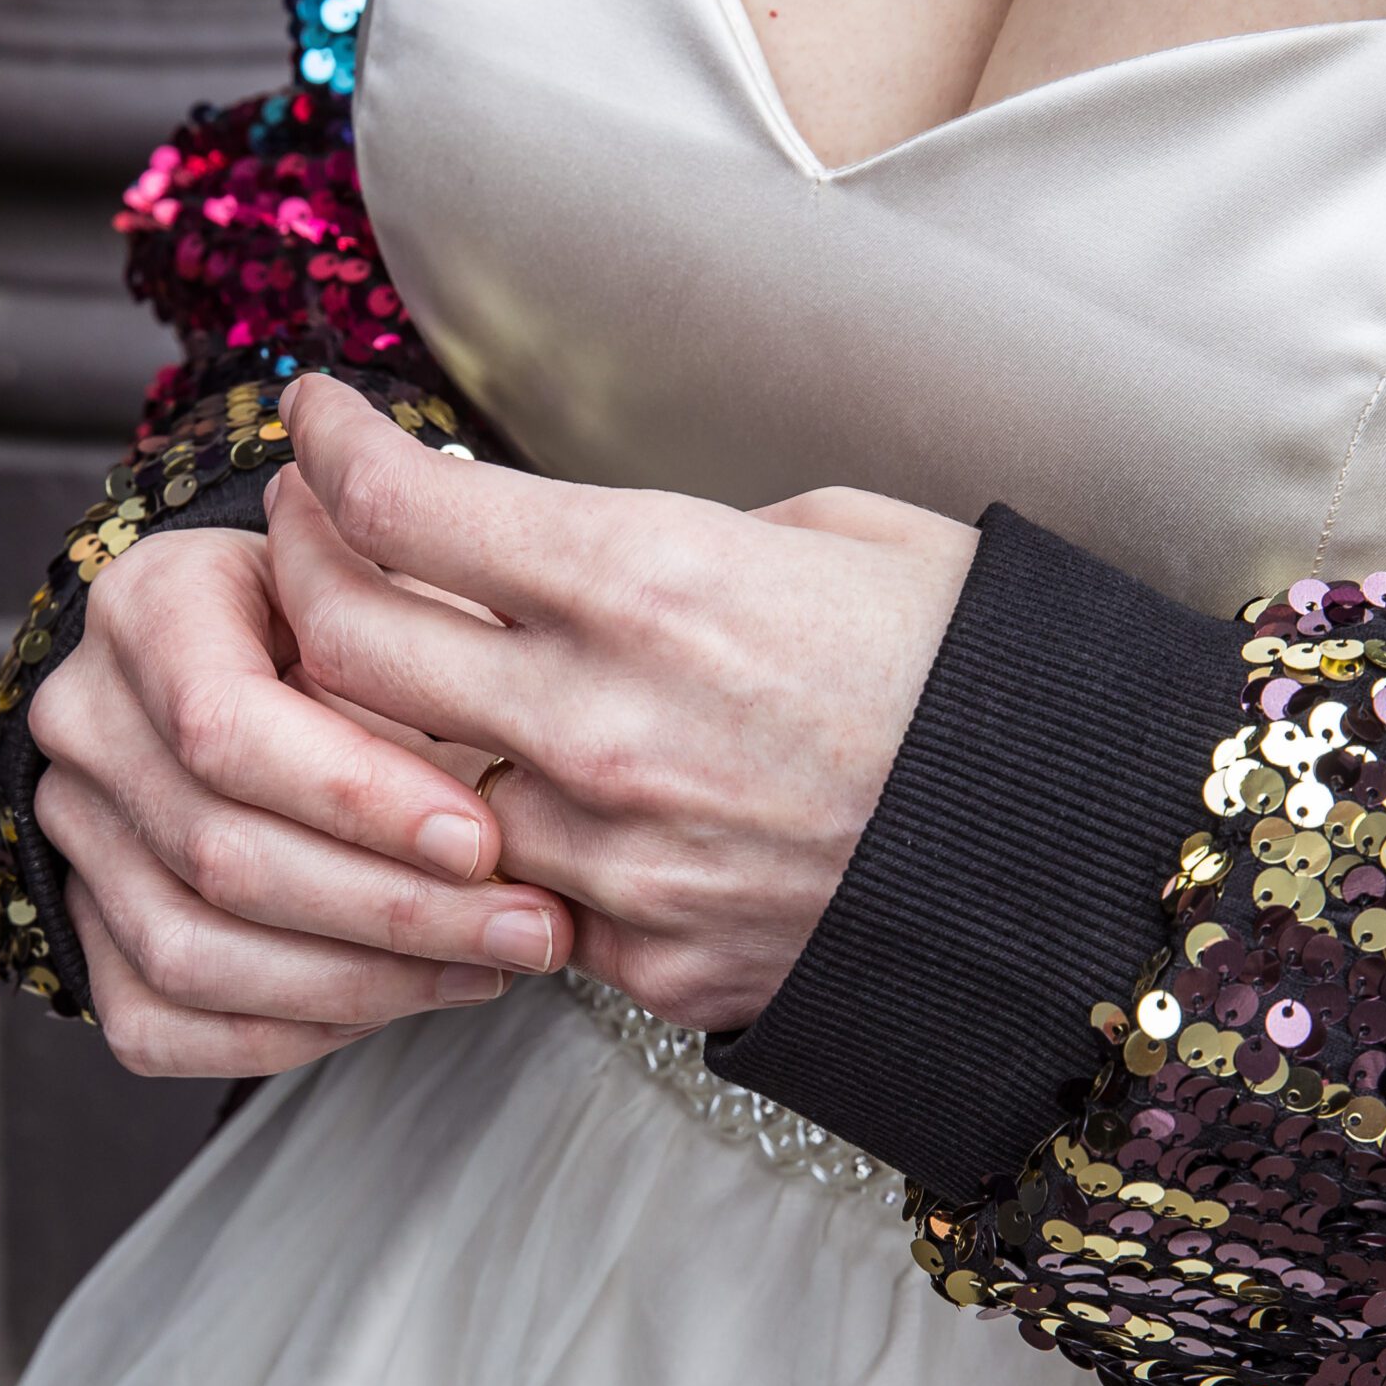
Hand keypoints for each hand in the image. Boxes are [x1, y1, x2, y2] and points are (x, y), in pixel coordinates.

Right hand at [26, 525, 574, 1077]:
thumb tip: (523, 782)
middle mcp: (86, 722)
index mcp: (149, 608)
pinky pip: (161, 1022)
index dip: (358, 800)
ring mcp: (73, 833)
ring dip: (359, 983)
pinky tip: (400, 998)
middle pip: (218, 853)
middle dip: (394, 911)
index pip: (223, 724)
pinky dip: (292, 1030)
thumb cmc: (357, 618)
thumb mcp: (400, 591)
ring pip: (189, 954)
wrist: (274, 655)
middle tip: (528, 929)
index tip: (482, 841)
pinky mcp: (81, 926)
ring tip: (486, 968)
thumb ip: (432, 661)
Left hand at [266, 374, 977, 1032]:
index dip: (328, 452)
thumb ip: (652, 538)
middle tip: (311, 536)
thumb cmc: (968, 665)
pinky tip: (551, 796)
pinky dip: (511, 839)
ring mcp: (611, 857)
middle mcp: (602, 725)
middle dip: (301, 573)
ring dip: (389, 724)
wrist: (1084, 855)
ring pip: (408, 785)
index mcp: (651, 582)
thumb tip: (536, 545)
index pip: (399, 509)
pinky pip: (521, 890)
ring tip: (418, 673)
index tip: (316, 428)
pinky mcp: (639, 957)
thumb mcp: (824, 532)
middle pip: (347, 646)